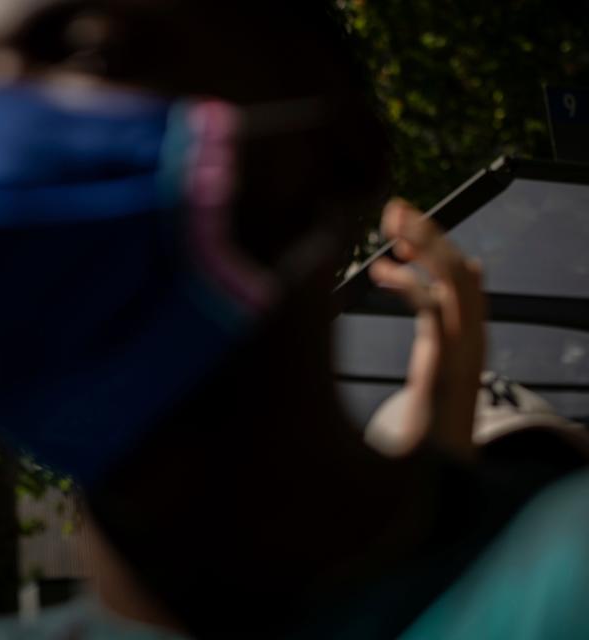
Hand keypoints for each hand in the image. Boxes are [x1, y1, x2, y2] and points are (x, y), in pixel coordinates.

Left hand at [369, 199, 484, 457]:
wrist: (428, 469)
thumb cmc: (423, 415)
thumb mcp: (433, 354)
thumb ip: (441, 316)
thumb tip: (471, 270)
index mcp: (464, 331)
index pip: (458, 274)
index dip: (433, 244)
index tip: (399, 225)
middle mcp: (469, 335)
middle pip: (460, 271)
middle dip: (431, 235)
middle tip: (396, 210)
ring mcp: (461, 348)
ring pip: (456, 283)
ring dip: (428, 247)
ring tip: (394, 228)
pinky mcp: (444, 363)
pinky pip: (435, 311)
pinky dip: (410, 284)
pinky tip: (382, 272)